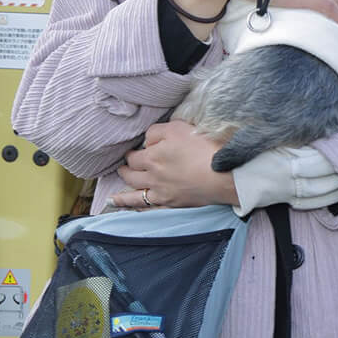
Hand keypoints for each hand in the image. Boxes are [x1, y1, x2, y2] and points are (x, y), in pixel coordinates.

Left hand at [112, 120, 238, 209]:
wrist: (223, 175)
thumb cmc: (204, 148)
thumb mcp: (179, 128)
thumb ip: (157, 131)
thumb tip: (147, 140)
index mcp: (152, 156)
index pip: (135, 155)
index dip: (133, 152)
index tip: (135, 151)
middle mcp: (152, 176)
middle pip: (131, 173)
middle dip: (126, 169)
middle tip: (124, 166)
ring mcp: (161, 192)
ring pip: (135, 193)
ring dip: (123, 193)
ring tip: (114, 194)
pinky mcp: (172, 203)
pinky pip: (148, 208)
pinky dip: (134, 208)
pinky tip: (128, 209)